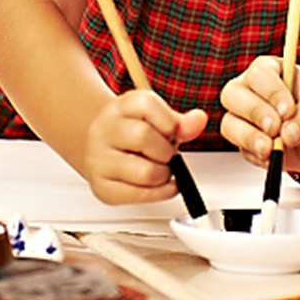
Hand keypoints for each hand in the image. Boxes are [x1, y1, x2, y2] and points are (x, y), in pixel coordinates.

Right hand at [82, 89, 208, 204]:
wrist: (100, 149)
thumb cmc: (132, 133)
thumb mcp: (156, 120)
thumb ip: (180, 123)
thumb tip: (199, 120)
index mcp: (120, 107)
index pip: (147, 104)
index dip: (169, 122)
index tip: (171, 131)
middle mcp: (104, 130)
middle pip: (143, 137)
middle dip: (166, 150)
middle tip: (166, 154)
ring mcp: (99, 160)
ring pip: (145, 172)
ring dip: (163, 175)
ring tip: (160, 169)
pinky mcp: (102, 187)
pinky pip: (139, 195)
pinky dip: (158, 193)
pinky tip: (159, 185)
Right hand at [219, 57, 299, 178]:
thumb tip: (287, 135)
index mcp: (270, 70)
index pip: (259, 74)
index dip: (271, 92)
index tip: (289, 110)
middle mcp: (251, 91)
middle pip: (233, 95)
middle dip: (255, 113)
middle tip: (275, 128)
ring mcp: (245, 118)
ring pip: (230, 124)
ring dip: (250, 138)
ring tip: (272, 149)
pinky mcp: (246, 144)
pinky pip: (242, 150)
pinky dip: (257, 156)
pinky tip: (275, 157)